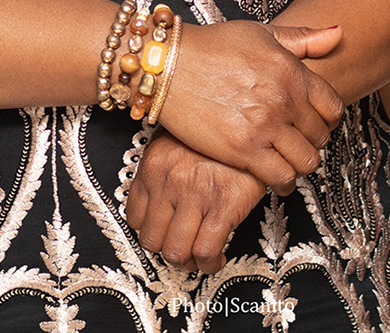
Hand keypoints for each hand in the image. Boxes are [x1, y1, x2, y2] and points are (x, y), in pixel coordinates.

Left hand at [125, 132, 266, 273]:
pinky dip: (209, 264)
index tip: (162, 236)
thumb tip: (159, 204)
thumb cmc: (219, 134)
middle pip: (152, 240)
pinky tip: (216, 259)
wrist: (255, 124)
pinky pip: (205, 251)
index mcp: (154, 164)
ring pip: (175, 251)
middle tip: (182, 251)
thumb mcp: (179, 142)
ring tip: (198, 258)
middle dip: (167, 252)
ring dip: (187, 262)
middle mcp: (169, 180)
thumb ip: (164, 170)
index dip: (150, 233)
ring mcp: (195, 193)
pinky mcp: (224, 204)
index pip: (134, 217)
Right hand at [152, 21, 343, 188]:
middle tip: (298, 142)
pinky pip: (280, 177)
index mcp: (291, 71)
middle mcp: (283, 99)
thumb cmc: (210, 47)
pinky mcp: (243, 150)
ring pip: (306, 161)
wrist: (167, 65)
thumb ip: (303, 38)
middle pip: (320, 136)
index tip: (315, 122)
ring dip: (301, 164)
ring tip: (289, 161)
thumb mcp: (260, 32)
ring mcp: (264, 126)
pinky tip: (276, 178)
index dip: (326, 118)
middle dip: (312, 141)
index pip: (332, 107)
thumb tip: (338, 34)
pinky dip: (283, 182)